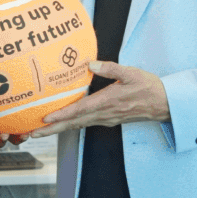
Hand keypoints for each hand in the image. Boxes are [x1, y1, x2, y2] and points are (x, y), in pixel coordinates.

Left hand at [30, 61, 169, 137]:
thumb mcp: (131, 73)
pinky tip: (62, 125)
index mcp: (107, 102)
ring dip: (58, 130)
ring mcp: (106, 119)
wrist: (164, 104)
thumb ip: (110, 68)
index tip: (46, 118)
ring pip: (77, 125)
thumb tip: (90, 64)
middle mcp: (104, 114)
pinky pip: (85, 124)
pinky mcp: (108, 119)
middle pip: (73, 123)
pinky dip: (70, 125)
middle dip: (52, 129)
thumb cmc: (148, 87)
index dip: (62, 115)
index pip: (80, 110)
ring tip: (40, 132)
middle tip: (32, 133)